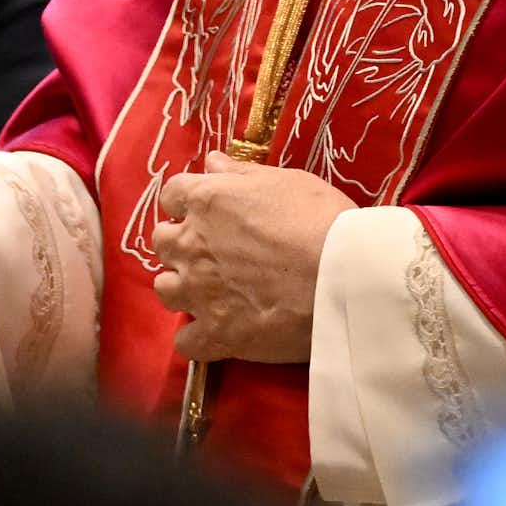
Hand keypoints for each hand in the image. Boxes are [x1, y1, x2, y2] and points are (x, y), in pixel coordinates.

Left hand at [150, 153, 353, 363]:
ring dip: (181, 287)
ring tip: (208, 291)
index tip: (202, 211)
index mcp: (207, 202)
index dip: (185, 202)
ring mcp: (200, 292)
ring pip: (165, 290)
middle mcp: (192, 245)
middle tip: (208, 250)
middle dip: (180, 243)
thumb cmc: (320, 219)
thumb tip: (212, 163)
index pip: (172, 195)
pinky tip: (216, 332)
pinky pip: (186, 342)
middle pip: (162, 242)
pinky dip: (197, 338)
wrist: (343, 276)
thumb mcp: (285, 180)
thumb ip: (240, 173)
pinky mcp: (216, 333)